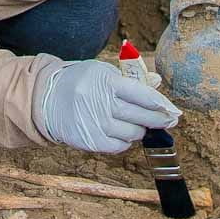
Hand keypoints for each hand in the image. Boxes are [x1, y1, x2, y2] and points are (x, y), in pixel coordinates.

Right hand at [33, 59, 180, 152]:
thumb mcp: (103, 72)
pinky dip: (126, 141)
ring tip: (139, 124)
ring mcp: (95, 124)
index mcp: (106, 81)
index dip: (160, 103)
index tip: (172, 109)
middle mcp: (100, 103)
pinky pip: (120, 146)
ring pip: (133, 133)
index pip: (141, 94)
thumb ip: (131, 79)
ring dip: (140, 130)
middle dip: (159, 119)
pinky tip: (123, 133)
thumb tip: (158, 82)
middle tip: (169, 119)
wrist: (47, 99)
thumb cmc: (81, 82)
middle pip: (141, 116)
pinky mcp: (90, 141)